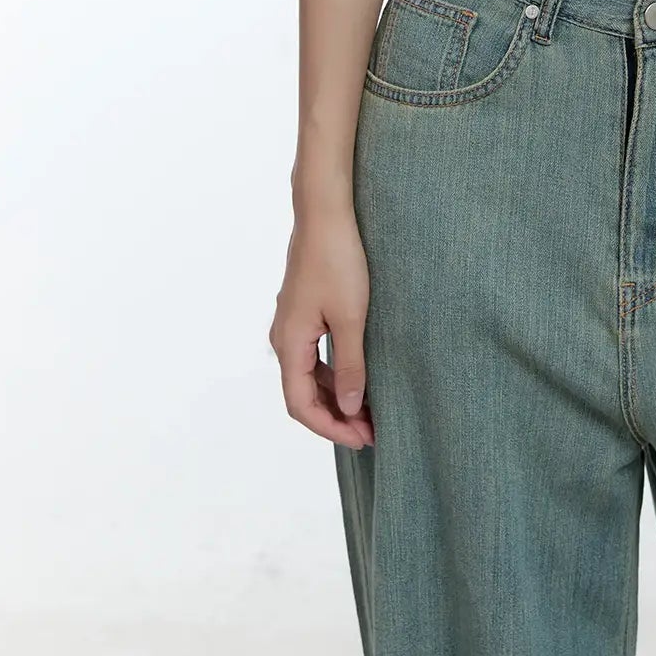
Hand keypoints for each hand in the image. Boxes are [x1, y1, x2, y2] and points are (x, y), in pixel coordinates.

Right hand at [269, 208, 375, 449]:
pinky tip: (357, 380)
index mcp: (289, 343)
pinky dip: (333, 375)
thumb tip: (347, 408)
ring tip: (369, 412)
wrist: (325, 214)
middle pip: (303, 395)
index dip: (330, 428)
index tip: (361, 440)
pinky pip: (314, 357)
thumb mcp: (351, 318)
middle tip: (371, 432)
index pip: (301, 405)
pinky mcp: (304, 313)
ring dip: (335, 398)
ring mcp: (293, 325)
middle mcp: (284, 338)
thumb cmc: (338, 261)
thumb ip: (349, 366)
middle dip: (335, 418)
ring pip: (309, 377)